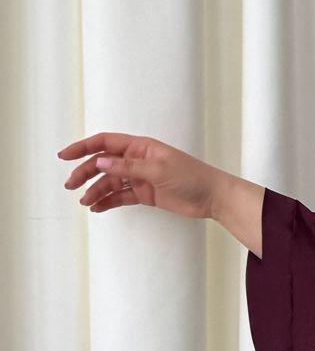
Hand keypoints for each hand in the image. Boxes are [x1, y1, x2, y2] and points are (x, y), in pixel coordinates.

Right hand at [56, 133, 223, 220]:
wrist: (213, 197)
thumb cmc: (191, 177)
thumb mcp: (158, 169)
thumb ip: (128, 167)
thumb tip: (100, 162)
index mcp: (140, 147)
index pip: (105, 143)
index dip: (83, 148)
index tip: (64, 156)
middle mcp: (137, 160)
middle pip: (103, 164)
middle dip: (85, 173)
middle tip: (71, 186)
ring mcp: (140, 177)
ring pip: (110, 182)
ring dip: (96, 191)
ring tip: (85, 202)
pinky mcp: (145, 194)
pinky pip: (121, 196)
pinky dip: (108, 201)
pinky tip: (97, 207)